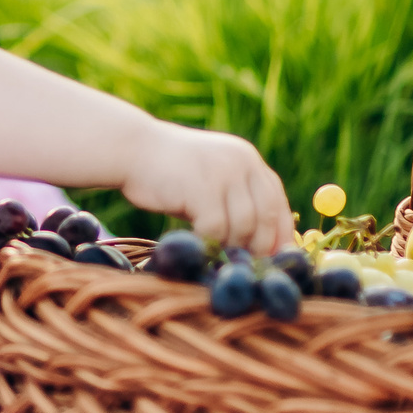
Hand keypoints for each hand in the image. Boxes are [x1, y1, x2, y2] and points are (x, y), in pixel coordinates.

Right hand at [117, 127, 292, 254]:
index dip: (279, 234)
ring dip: (230, 245)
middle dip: (258, 246)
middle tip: (242, 262)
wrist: (133, 149)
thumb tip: (264, 246)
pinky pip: (216, 227)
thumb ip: (237, 201)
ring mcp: (223, 172)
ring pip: (243, 225)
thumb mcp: (212, 180)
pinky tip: (196, 241)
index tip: (272, 259)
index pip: (277, 202)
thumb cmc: (170, 174)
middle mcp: (242, 161)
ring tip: (214, 250)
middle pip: (266, 216)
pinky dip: (208, 241)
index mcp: (248, 159)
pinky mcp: (202, 186)